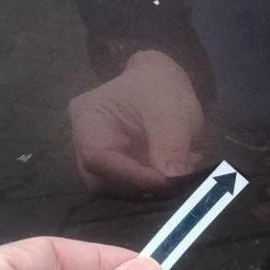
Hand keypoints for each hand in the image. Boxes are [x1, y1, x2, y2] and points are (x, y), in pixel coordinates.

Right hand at [69, 50, 203, 195]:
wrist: (163, 80)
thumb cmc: (160, 84)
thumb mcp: (170, 107)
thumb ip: (170, 141)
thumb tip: (173, 177)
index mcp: (87, 119)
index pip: (96, 158)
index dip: (129, 175)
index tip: (164, 180)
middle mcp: (85, 143)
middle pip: (102, 180)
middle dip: (141, 184)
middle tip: (179, 177)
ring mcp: (102, 158)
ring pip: (117, 188)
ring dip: (152, 187)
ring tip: (184, 166)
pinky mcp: (118, 169)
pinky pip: (131, 187)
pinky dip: (156, 184)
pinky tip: (179, 169)